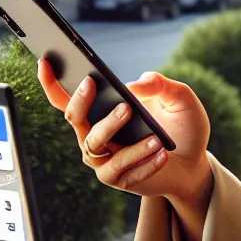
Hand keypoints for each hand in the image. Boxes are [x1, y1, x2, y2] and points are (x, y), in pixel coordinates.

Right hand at [36, 60, 213, 213]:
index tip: (45, 61)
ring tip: (154, 136)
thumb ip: (160, 84)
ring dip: (124, 140)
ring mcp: (104, 159)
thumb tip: (134, 84)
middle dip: (85, 105)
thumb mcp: (179, 98)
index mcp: (100, 111)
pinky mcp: (119, 179)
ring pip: (97, 146)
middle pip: (76, 119)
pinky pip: (123, 170)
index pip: (67, 98)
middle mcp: (94, 135)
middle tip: (120, 102)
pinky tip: (162, 154)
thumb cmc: (180, 125)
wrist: (195, 160)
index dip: (51, 82)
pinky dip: (144, 161)